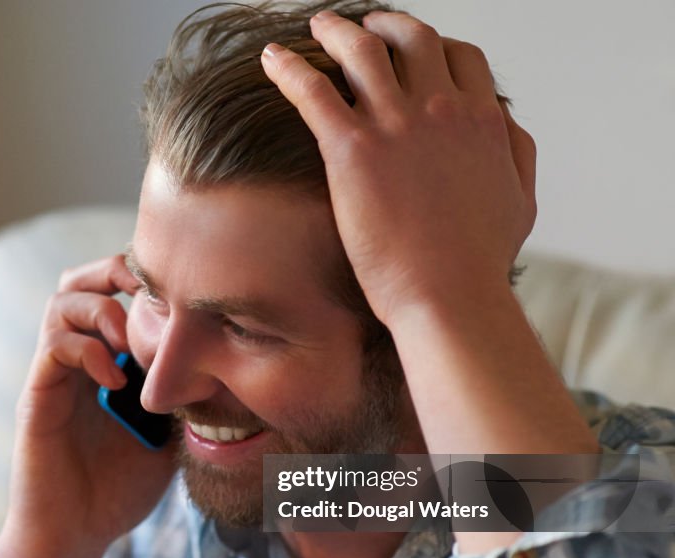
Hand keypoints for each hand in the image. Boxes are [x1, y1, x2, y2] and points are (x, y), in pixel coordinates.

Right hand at [5, 253, 176, 557]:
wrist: (74, 536)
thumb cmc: (119, 490)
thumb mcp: (169, 438)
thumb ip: (186, 401)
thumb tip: (233, 374)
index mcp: (104, 361)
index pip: (112, 293)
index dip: (142, 280)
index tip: (181, 296)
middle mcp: (75, 359)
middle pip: (79, 281)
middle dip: (115, 272)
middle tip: (150, 295)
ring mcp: (53, 375)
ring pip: (61, 302)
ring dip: (103, 309)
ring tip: (132, 343)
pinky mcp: (38, 397)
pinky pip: (54, 347)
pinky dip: (87, 349)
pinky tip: (116, 381)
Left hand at [261, 10, 536, 325]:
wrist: (449, 296)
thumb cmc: (480, 262)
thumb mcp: (521, 201)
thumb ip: (514, 152)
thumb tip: (502, 122)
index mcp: (483, 119)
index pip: (460, 57)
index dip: (434, 46)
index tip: (413, 50)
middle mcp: (441, 109)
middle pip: (412, 38)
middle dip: (386, 23)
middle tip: (363, 25)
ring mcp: (396, 125)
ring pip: (361, 50)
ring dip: (335, 31)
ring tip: (316, 27)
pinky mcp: (352, 149)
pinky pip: (313, 90)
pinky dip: (289, 67)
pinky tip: (271, 59)